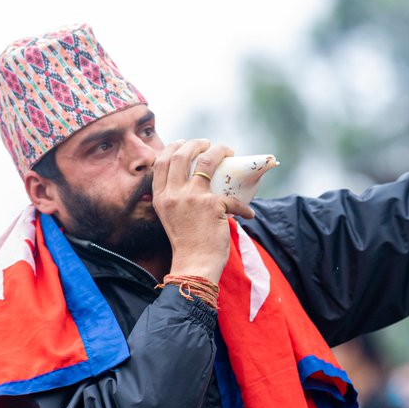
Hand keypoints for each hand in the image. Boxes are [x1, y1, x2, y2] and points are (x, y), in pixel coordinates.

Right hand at [151, 139, 253, 283]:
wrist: (195, 265)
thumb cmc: (186, 244)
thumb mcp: (170, 217)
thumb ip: (177, 199)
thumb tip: (196, 183)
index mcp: (161, 197)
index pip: (161, 162)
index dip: (172, 147)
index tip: (182, 142)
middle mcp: (173, 194)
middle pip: (181, 155)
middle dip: (195, 143)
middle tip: (207, 143)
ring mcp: (192, 198)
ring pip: (206, 162)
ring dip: (219, 151)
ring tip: (227, 150)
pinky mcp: (213, 205)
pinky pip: (233, 198)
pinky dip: (244, 207)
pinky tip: (248, 214)